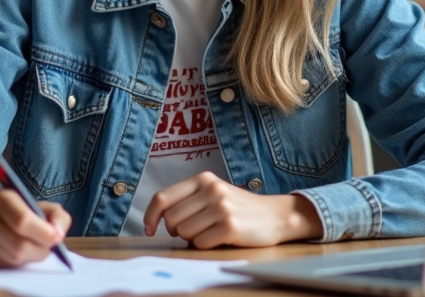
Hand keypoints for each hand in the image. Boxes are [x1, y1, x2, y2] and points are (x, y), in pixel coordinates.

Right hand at [0, 190, 71, 266]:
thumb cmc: (19, 212)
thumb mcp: (39, 205)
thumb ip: (57, 215)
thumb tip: (58, 233)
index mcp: (2, 198)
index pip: (22, 220)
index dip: (43, 233)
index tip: (56, 237)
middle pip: (19, 245)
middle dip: (40, 250)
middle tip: (48, 247)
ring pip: (13, 259)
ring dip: (30, 258)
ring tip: (33, 247)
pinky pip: (4, 266)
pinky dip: (18, 264)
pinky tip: (19, 253)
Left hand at [142, 171, 322, 247]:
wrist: (276, 215)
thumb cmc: (239, 207)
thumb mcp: (214, 193)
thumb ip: (188, 199)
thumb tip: (158, 220)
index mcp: (203, 179)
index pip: (163, 197)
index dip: (151, 216)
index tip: (149, 229)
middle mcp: (211, 189)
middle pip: (172, 219)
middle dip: (178, 230)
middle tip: (196, 229)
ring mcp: (221, 207)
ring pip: (184, 233)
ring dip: (194, 238)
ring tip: (212, 231)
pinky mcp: (229, 226)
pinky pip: (201, 243)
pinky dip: (207, 245)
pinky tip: (222, 238)